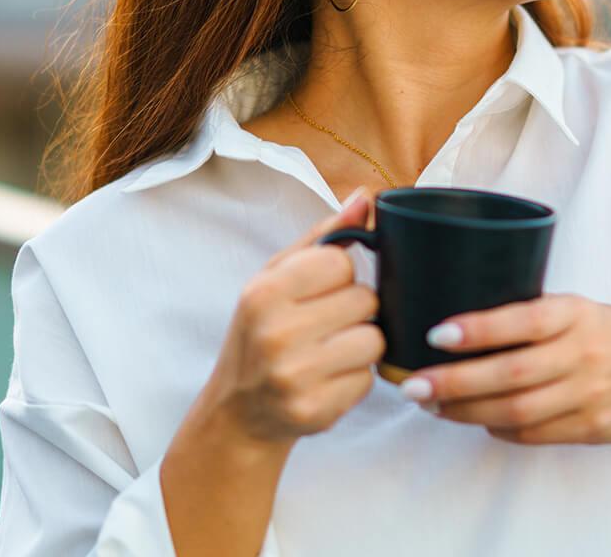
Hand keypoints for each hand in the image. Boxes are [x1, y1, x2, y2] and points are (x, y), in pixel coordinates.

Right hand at [204, 188, 385, 446]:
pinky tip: (328, 379)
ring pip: (374, 339)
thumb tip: (365, 197)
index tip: (319, 291)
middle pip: (365, 300)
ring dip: (361, 343)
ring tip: (330, 349)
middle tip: (326, 323)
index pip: (341, 262)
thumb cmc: (262, 331)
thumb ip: (325, 236)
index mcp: (265, 293)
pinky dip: (356, 377)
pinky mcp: (315, 412)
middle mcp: (276, 334)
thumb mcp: (278, 277)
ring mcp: (294, 377)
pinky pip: (368, 379)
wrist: (236, 413)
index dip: (339, 275)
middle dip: (354, 309)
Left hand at [399, 293, 610, 445]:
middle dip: (455, 382)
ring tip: (432, 404)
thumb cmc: (610, 330)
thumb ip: (533, 313)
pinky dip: (497, 428)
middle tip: (414, 385)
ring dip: (466, 411)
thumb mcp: (577, 306)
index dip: (478, 329)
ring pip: (516, 411)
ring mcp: (588, 396)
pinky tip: (473, 418)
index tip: (437, 333)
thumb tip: (463, 319)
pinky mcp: (590, 429)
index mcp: (577, 314)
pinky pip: (532, 434)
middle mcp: (583, 354)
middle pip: (511, 375)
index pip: (522, 321)